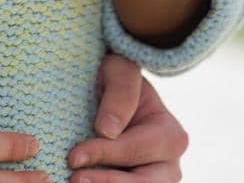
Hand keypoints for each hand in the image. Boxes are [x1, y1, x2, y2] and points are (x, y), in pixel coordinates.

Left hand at [67, 55, 187, 180]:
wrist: (117, 91)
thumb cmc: (119, 77)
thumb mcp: (119, 71)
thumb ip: (119, 94)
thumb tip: (107, 131)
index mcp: (171, 135)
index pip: (132, 150)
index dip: (102, 154)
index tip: (73, 157)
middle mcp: (170, 165)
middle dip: (107, 182)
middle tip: (75, 179)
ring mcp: (157, 180)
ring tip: (76, 181)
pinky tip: (86, 181)